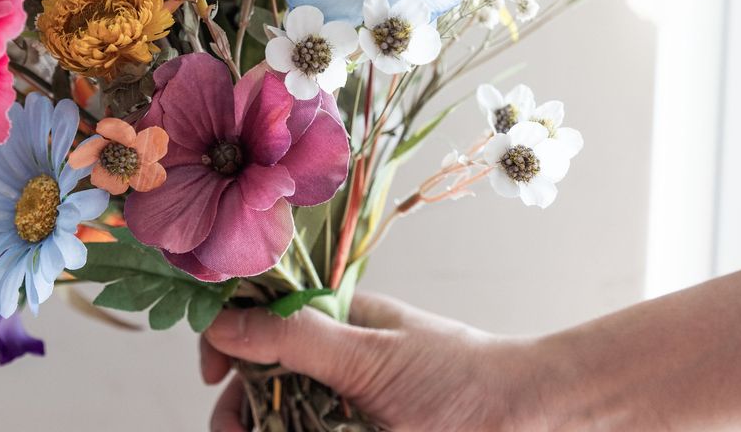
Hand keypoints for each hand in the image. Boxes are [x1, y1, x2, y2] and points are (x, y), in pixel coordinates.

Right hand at [201, 292, 545, 431]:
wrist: (526, 419)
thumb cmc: (459, 379)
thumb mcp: (369, 356)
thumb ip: (296, 338)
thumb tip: (222, 320)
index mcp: (333, 323)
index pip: (258, 319)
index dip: (226, 341)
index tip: (213, 375)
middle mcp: (333, 362)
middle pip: (260, 378)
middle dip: (239, 407)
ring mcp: (345, 405)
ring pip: (281, 415)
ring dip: (262, 425)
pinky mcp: (354, 431)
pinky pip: (311, 427)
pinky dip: (293, 429)